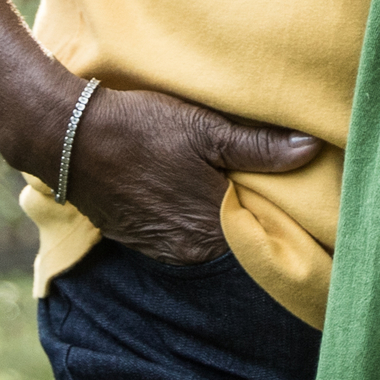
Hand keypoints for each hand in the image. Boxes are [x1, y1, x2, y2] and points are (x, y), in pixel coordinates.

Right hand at [54, 82, 320, 266]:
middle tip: (271, 182)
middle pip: (236, 236)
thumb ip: (259, 146)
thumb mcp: (204, 128)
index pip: (263, 234)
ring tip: (232, 182)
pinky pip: (179, 232)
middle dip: (253, 212)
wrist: (67, 138)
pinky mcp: (138, 237)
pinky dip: (191, 215)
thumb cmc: (139, 129)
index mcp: (211, 229)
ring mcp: (160, 248)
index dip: (282, 212)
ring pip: (208, 235)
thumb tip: (311, 150)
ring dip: (220, 213)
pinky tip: (192, 189)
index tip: (300, 193)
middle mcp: (188, 250)